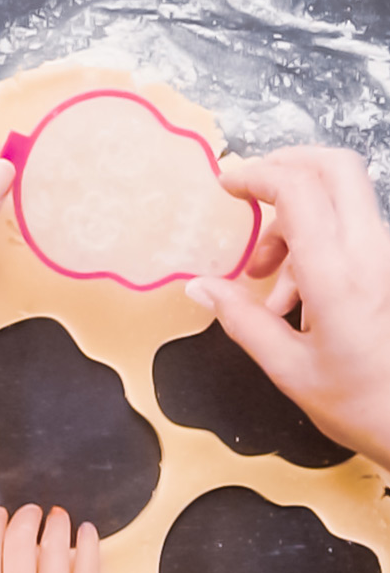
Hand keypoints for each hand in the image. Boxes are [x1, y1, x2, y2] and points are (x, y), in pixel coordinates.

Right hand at [186, 147, 389, 467]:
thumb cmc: (363, 406)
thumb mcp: (289, 370)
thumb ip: (242, 320)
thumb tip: (201, 286)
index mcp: (337, 276)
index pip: (298, 188)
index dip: (256, 174)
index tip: (226, 185)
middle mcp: (369, 253)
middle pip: (334, 167)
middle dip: (285, 166)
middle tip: (250, 193)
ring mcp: (384, 256)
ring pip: (340, 198)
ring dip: (295, 217)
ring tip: (266, 276)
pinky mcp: (387, 266)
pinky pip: (350, 228)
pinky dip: (315, 238)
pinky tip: (295, 293)